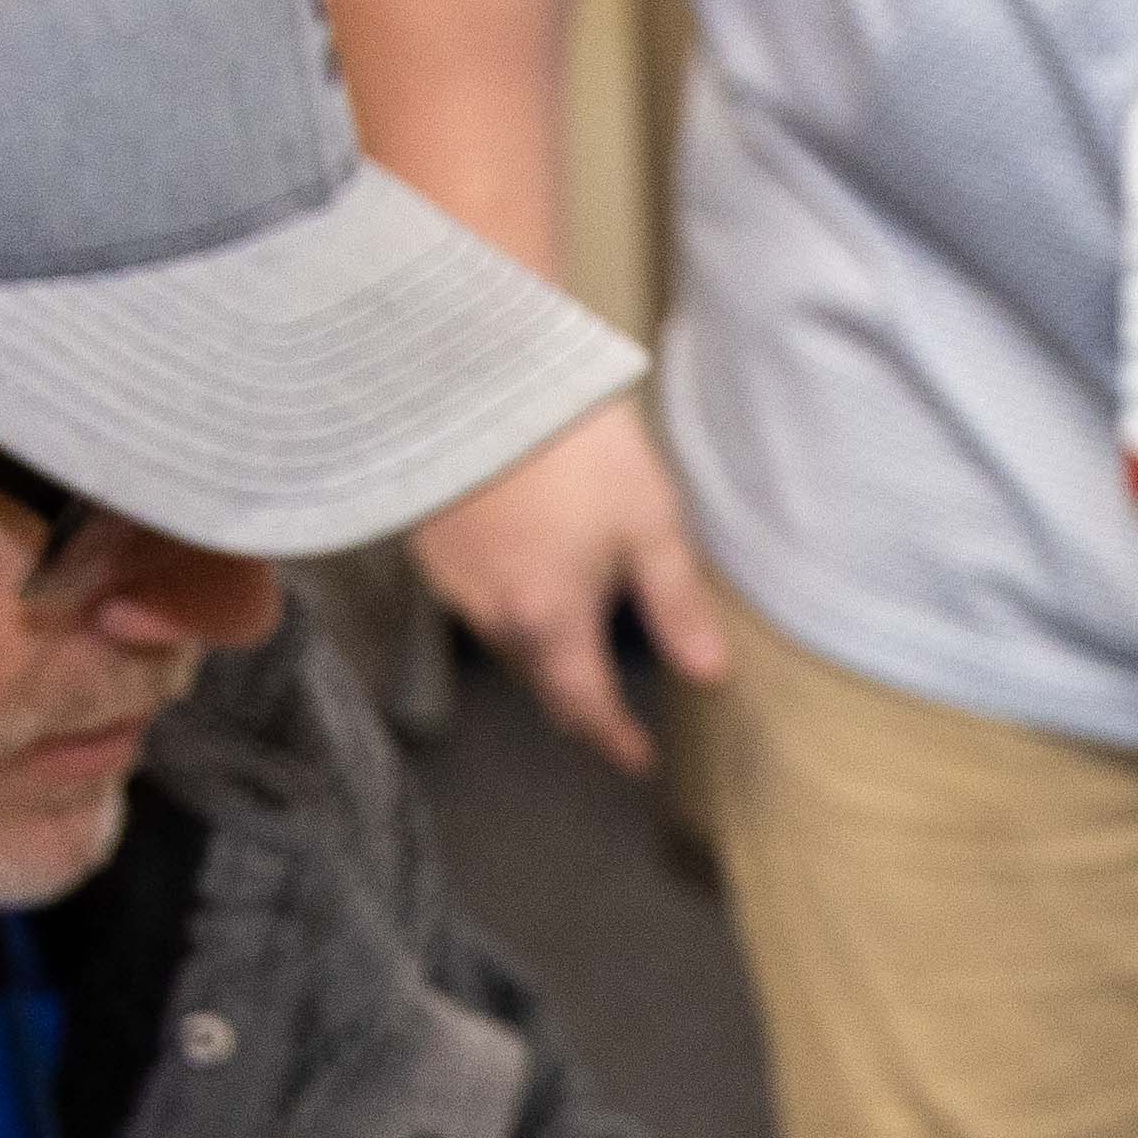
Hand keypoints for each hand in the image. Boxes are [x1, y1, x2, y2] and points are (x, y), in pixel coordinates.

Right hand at [410, 402, 730, 775]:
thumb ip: (676, 605)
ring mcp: (453, 586)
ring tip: (573, 642)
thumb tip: (708, 674)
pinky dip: (507, 607)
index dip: (615, 739)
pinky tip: (525, 579)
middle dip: (576, 703)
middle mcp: (494, 619)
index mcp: (551, 622)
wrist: (476, 378)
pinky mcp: (429, 548)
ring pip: (506, 643)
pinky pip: (476, 601)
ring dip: (541, 654)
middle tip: (607, 713)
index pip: (585, 706)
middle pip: (542, 681)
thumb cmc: (574, 449)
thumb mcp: (648, 522)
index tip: (639, 760)